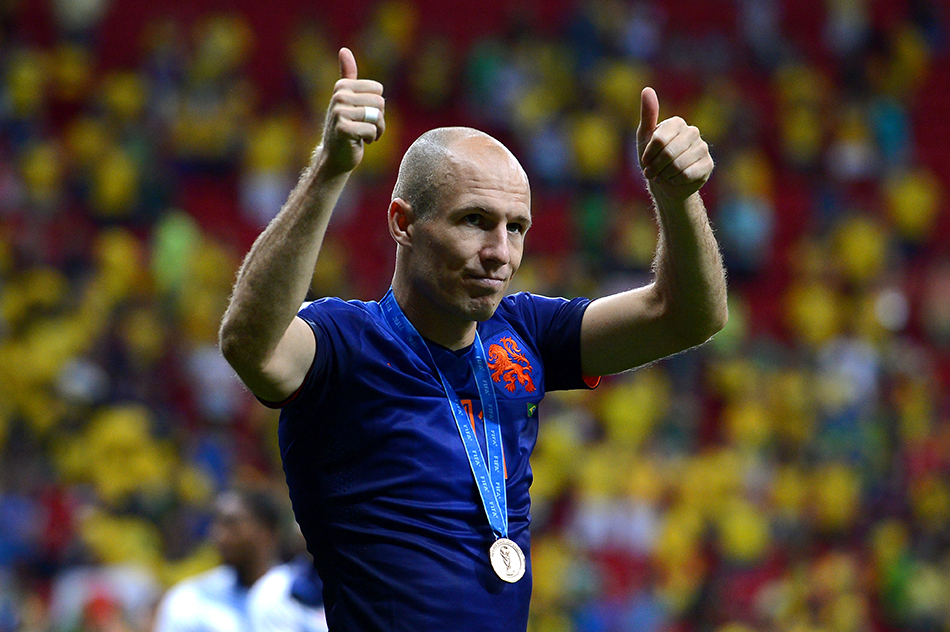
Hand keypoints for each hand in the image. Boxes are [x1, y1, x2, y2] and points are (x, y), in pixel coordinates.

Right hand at [320, 48, 385, 174]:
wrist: (335, 156)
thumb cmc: (346, 127)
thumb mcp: (347, 99)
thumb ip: (348, 75)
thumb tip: (344, 50)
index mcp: (342, 86)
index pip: (378, 90)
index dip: (377, 105)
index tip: (365, 115)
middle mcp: (339, 96)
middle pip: (380, 102)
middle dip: (379, 119)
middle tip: (368, 128)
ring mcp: (339, 112)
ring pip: (377, 116)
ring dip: (377, 130)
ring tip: (366, 135)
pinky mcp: (343, 129)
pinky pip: (372, 130)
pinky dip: (371, 138)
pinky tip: (360, 142)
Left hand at [636, 87, 711, 201]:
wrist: (666, 183)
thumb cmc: (653, 158)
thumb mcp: (645, 137)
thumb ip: (647, 114)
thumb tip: (647, 89)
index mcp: (677, 123)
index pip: (658, 140)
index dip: (648, 155)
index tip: (645, 161)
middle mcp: (692, 132)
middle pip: (668, 153)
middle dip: (656, 167)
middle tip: (652, 173)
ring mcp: (702, 147)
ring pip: (678, 165)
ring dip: (665, 175)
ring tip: (663, 176)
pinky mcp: (708, 164)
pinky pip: (688, 175)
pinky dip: (676, 181)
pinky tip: (676, 179)